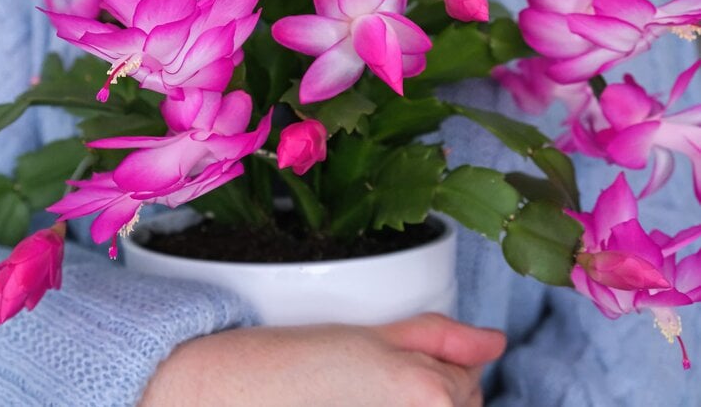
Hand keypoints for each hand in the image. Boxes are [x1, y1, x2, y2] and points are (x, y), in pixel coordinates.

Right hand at [140, 313, 505, 406]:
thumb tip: (495, 341)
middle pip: (461, 406)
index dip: (437, 358)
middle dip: (434, 388)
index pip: (471, 375)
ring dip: (419, 406)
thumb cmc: (299, 361)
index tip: (396, 358)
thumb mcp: (373, 336)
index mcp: (428, 394)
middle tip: (375, 379)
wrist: (238, 394)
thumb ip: (441, 338)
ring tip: (366, 399)